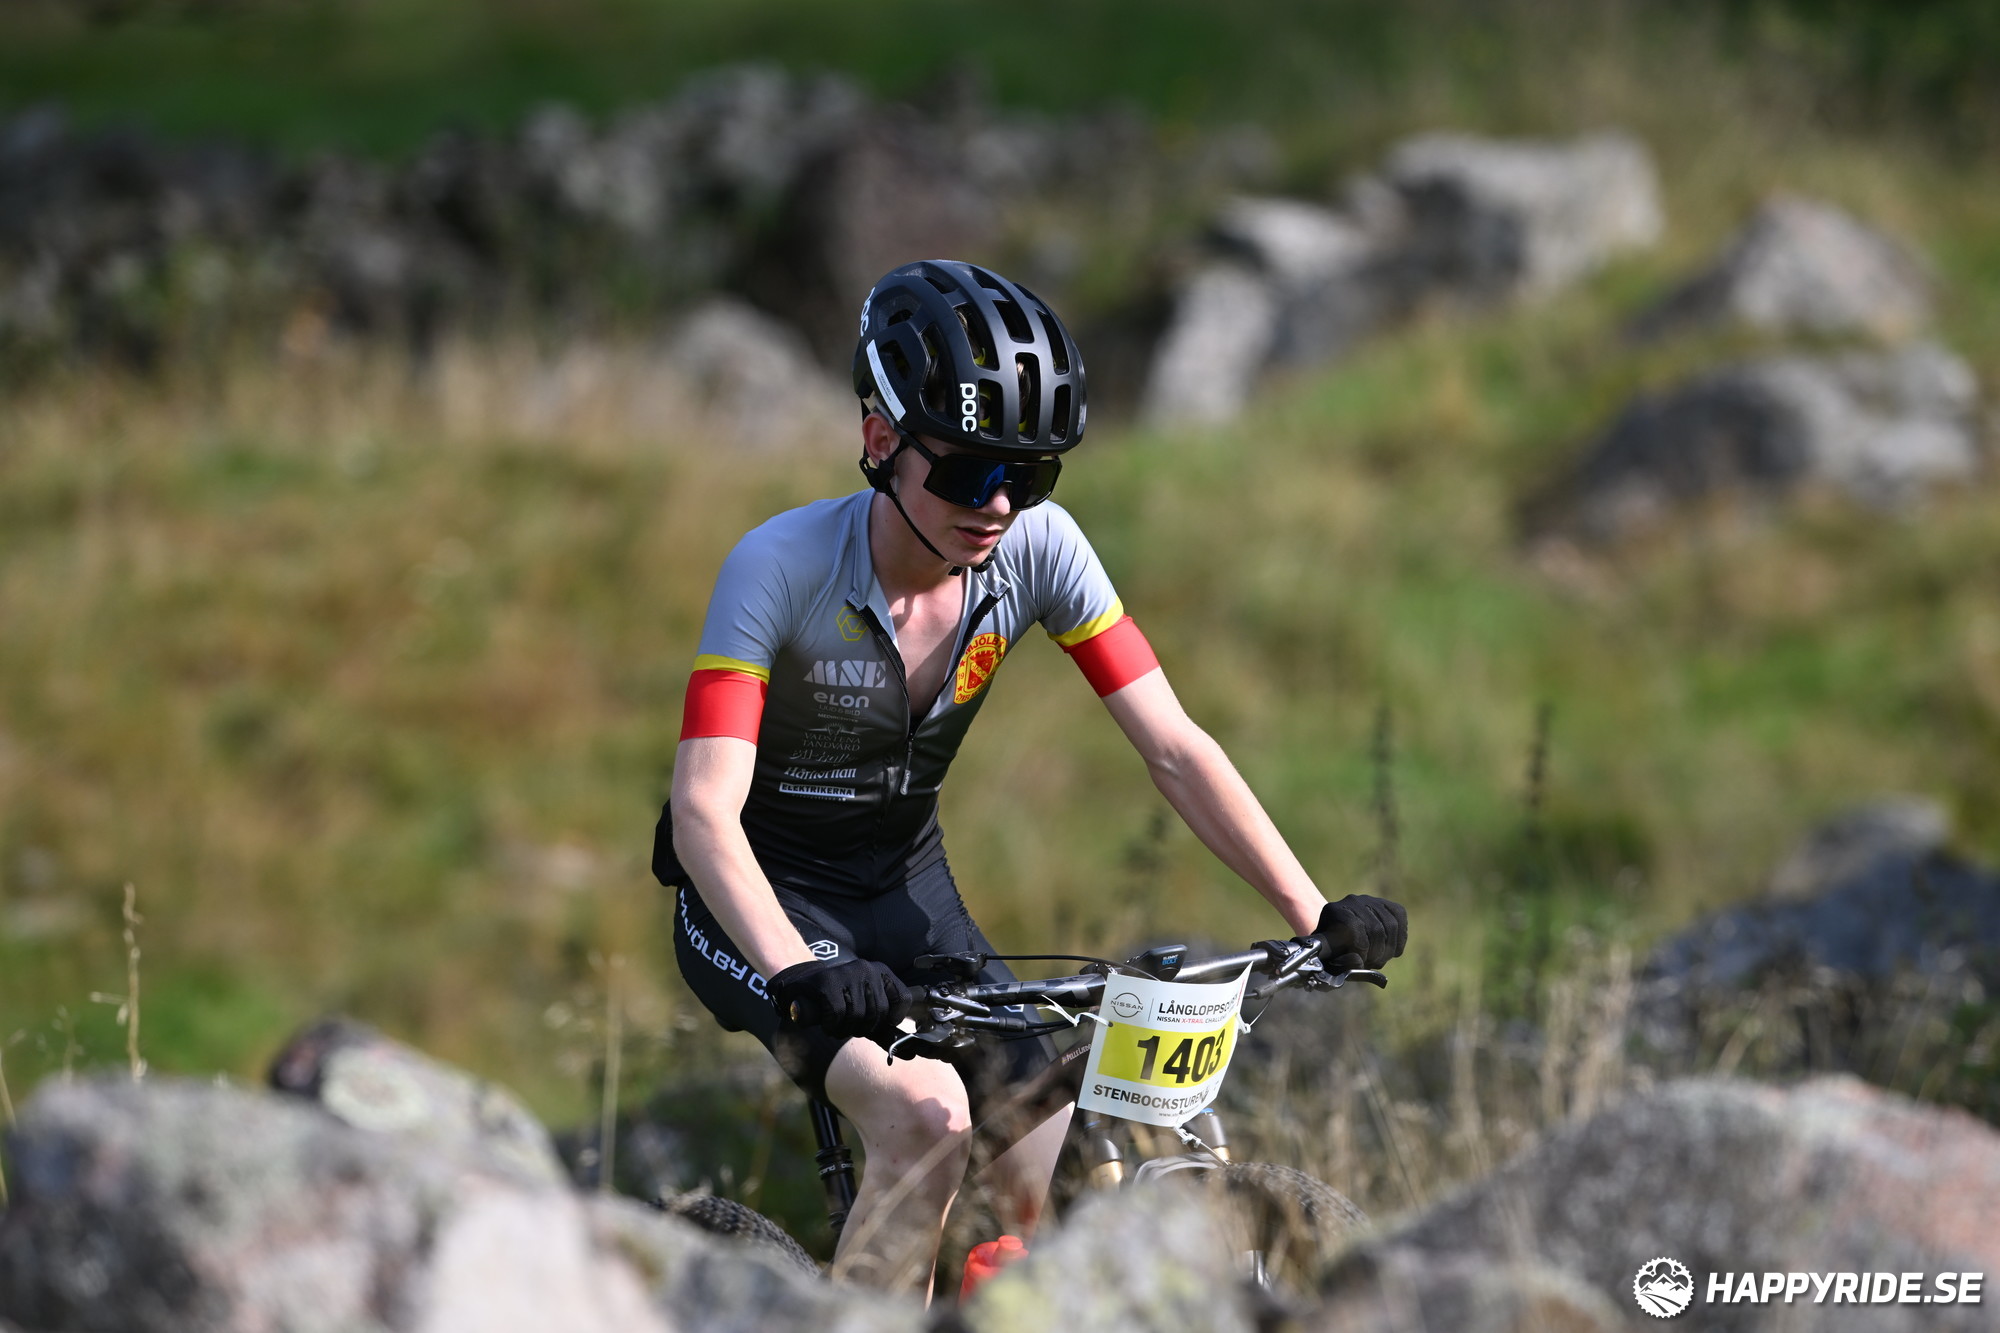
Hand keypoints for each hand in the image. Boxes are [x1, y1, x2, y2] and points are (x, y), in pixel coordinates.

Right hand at [768, 956, 911, 1039]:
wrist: (803, 985)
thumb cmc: (839, 1001)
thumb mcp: (865, 1012)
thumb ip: (885, 1031)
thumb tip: (910, 1054)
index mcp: (881, 972)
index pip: (903, 998)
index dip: (892, 1018)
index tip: (878, 1023)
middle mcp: (866, 968)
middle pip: (878, 1012)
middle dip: (863, 1028)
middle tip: (850, 1025)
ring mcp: (847, 973)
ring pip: (857, 1015)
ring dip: (845, 1029)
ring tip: (837, 1024)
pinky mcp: (827, 981)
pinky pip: (837, 1014)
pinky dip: (831, 1025)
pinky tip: (827, 1022)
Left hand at [1302, 894, 1407, 970]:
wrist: (1341, 938)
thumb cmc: (1336, 952)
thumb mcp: (1333, 961)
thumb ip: (1342, 963)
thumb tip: (1358, 960)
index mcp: (1333, 912)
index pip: (1354, 928)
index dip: (1362, 950)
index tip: (1361, 961)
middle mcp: (1351, 901)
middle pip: (1375, 928)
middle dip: (1377, 952)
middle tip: (1372, 962)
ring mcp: (1369, 900)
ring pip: (1391, 924)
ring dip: (1389, 948)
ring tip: (1380, 958)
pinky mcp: (1385, 903)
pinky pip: (1400, 916)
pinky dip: (1400, 938)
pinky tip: (1392, 948)